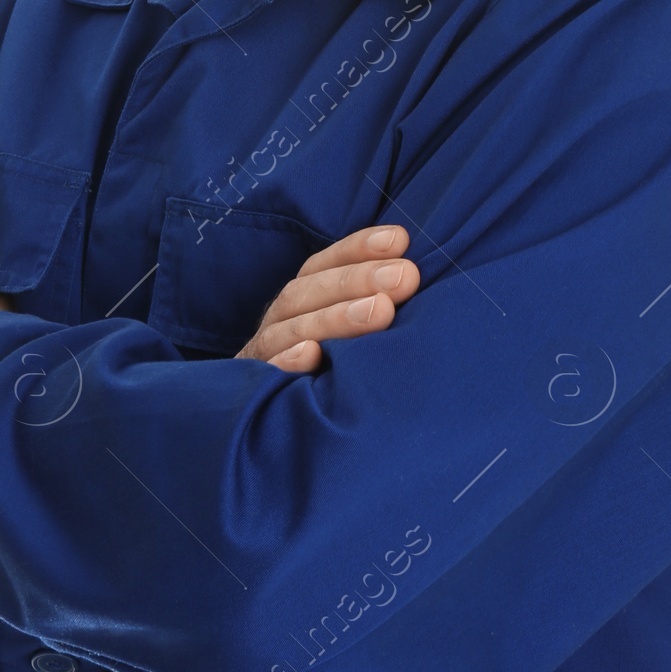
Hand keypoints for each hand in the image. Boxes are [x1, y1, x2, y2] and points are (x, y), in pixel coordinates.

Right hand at [237, 223, 421, 374]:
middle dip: (358, 280)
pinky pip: (268, 374)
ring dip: (336, 317)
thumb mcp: (349, 333)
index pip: (324, 265)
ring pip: (292, 328)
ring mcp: (264, 354)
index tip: (399, 241)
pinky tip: (312, 354)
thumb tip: (415, 275)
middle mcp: (280, 321)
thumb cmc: (331, 373)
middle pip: (309, 291)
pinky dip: (287, 362)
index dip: (359, 249)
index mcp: (301, 301)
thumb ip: (375, 305)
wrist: (272, 430)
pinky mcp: (255, 391)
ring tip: (381, 310)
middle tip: (405, 276)